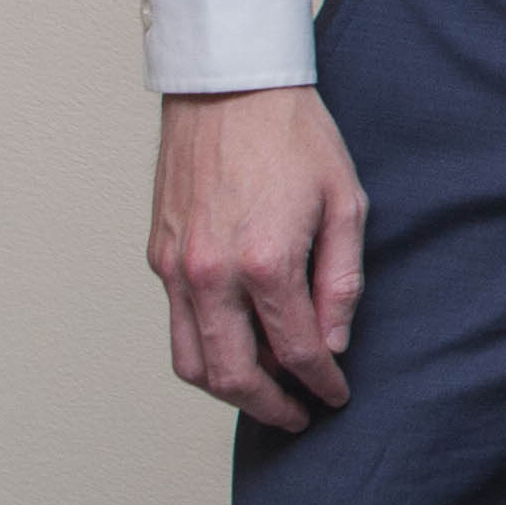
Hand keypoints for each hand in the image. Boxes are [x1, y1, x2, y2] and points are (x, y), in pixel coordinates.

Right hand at [149, 88, 370, 429]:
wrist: (229, 88)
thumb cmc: (294, 137)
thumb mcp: (346, 203)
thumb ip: (341, 281)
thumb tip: (334, 343)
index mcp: (266, 263)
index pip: (298, 352)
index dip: (323, 384)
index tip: (338, 395)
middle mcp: (212, 275)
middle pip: (234, 375)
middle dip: (271, 407)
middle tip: (300, 416)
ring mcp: (177, 268)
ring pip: (191, 362)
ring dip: (229, 391)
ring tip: (267, 394)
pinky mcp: (159, 256)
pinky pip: (175, 325)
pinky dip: (203, 350)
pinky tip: (237, 346)